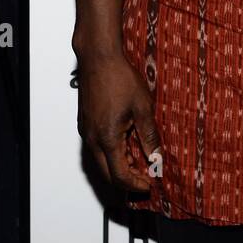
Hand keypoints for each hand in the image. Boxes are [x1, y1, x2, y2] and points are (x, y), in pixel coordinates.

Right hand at [76, 51, 162, 198]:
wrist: (99, 58)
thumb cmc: (119, 78)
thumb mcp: (142, 108)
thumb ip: (149, 136)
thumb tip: (156, 158)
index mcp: (107, 138)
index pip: (120, 175)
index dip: (136, 184)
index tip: (149, 184)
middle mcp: (92, 139)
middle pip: (107, 174)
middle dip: (126, 181)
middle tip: (145, 180)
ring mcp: (86, 131)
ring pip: (100, 162)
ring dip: (118, 167)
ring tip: (139, 163)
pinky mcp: (85, 124)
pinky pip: (96, 148)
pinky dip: (111, 154)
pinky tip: (126, 146)